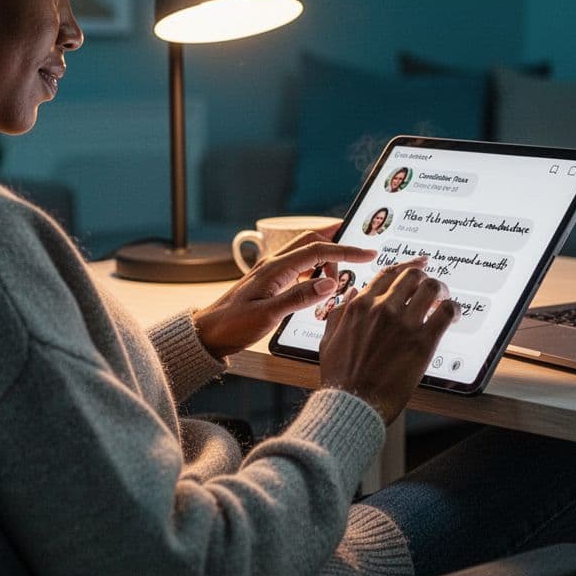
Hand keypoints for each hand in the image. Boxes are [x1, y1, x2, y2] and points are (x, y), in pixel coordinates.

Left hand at [194, 226, 374, 358]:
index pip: (318, 250)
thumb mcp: (268, 315)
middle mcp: (274, 264)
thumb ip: (299, 298)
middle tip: (359, 256)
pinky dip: (315, 269)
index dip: (346, 250)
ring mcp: (271, 271)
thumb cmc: (233, 326)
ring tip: (340, 276)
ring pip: (305, 253)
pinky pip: (298, 266)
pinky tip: (319, 284)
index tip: (368, 252)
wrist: (208, 333)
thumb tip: (329, 283)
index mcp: (275, 268)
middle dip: (338, 245)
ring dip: (326, 258)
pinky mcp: (270, 281)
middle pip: (312, 241)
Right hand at [319, 256, 458, 423]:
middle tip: (432, 289)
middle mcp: (382, 308)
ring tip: (444, 301)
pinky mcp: (423, 342)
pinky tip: (452, 317)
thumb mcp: (328, 340)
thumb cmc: (341, 379)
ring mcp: (404, 323)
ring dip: (441, 291)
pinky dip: (453, 310)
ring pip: (432, 287)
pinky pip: (447, 312)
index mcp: (359, 306)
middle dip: (425, 279)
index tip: (418, 266)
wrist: (353, 404)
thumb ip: (339, 314)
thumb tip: (352, 293)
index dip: (407, 266)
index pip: (388, 273)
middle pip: (412, 276)